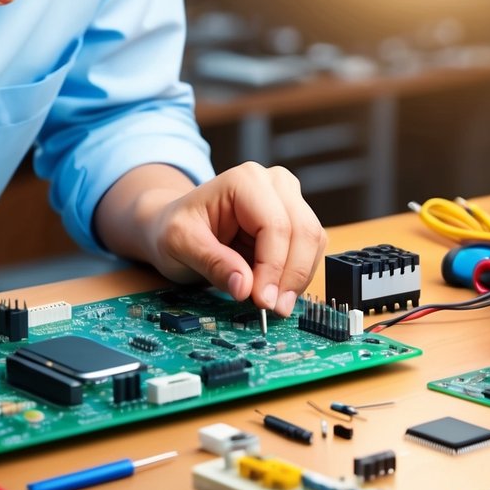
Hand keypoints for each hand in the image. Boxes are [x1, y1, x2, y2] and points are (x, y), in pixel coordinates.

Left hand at [143, 163, 325, 316]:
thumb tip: (245, 287)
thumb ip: (213, 263)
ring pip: (313, 241)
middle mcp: (274, 183)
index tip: (261, 300)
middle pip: (302, 232)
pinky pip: (310, 250)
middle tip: (272, 309)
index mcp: (244, 180)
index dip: (272, 267)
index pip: (274, 225)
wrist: (176, 226)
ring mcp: (288, 199)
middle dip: (290, 276)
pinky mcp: (294, 219)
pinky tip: (276, 292)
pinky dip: (298, 275)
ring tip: (273, 304)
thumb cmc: (176, 229)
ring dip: (297, 278)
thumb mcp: (180, 244)